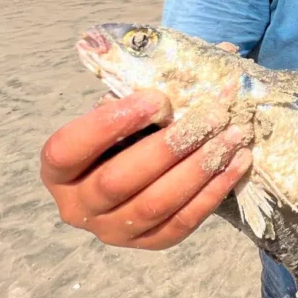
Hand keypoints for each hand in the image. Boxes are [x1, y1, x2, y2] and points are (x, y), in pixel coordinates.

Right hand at [40, 90, 250, 249]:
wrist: (141, 169)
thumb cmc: (130, 130)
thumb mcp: (130, 106)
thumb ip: (154, 83)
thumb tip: (220, 54)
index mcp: (59, 169)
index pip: (67, 149)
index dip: (107, 125)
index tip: (156, 98)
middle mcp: (77, 206)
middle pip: (118, 180)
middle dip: (169, 147)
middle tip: (212, 116)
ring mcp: (112, 231)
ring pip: (155, 204)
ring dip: (199, 169)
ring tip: (233, 136)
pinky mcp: (148, 244)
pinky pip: (182, 223)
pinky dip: (213, 193)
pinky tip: (238, 164)